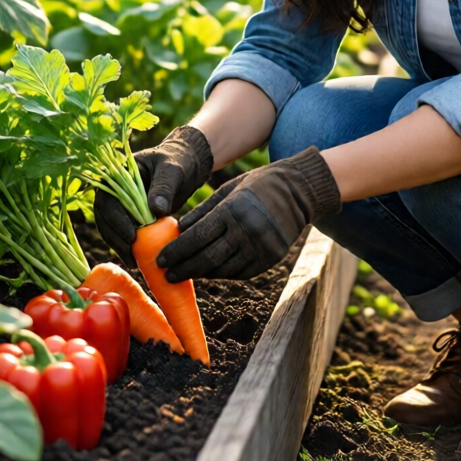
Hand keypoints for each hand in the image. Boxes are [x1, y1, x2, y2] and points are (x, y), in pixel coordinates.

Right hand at [94, 124, 213, 265]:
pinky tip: (138, 261)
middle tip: (132, 254)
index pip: (108, 199)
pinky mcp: (128, 217)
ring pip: (110, 229)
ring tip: (134, 262)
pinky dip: (127, 248)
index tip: (132, 236)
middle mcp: (113, 190)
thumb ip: (164, 187)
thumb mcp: (173, 171)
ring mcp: (119, 205)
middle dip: (116, 238)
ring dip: (119, 247)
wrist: (186, 166)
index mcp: (118, 174)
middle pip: (104, 218)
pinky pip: (122, 234)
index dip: (116, 219)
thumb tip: (156, 210)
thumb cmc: (179, 163)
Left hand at [156, 147, 340, 280]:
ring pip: (223, 269)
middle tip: (166, 275)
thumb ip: (204, 210)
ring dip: (201, 273)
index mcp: (233, 210)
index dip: (176, 251)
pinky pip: (240, 272)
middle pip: (207, 258)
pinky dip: (221, 273)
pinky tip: (208, 272)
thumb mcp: (229, 189)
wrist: (300, 191)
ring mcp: (261, 248)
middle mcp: (247, 231)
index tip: (160, 260)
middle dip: (184, 268)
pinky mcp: (270, 259)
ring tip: (184, 274)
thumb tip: (178, 230)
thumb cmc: (259, 185)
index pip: (197, 237)